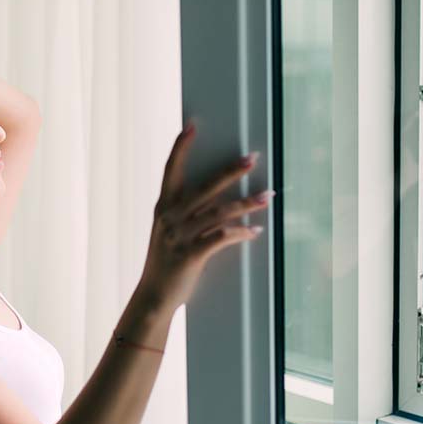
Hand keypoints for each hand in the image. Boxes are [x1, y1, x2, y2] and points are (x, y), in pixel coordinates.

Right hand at [137, 117, 272, 312]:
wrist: (154, 297)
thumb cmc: (165, 264)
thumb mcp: (167, 233)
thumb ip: (185, 215)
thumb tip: (216, 200)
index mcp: (163, 208)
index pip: (171, 171)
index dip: (180, 148)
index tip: (191, 127)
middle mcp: (170, 218)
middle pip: (205, 187)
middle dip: (231, 171)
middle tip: (252, 158)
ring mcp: (180, 236)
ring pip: (219, 212)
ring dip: (247, 204)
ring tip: (268, 196)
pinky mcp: (191, 255)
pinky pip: (221, 238)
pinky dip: (241, 233)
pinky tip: (255, 231)